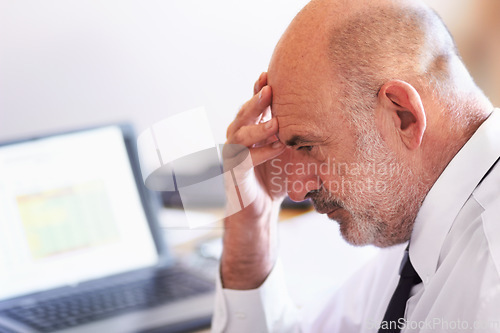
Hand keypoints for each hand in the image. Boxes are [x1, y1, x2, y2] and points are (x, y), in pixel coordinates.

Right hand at [221, 72, 286, 288]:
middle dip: (256, 102)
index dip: (259, 90)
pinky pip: (243, 160)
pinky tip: (276, 148)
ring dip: (257, 126)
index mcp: (251, 130)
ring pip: (238, 134)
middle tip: (269, 89)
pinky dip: (260, 153)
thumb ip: (296, 136)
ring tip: (276, 123)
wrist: (260, 210)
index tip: (269, 75)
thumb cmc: (275, 178)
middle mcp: (239, 139)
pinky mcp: (234, 174)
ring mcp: (234, 155)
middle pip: (243, 114)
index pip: (254, 106)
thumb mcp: (289, 153)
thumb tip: (326, 115)